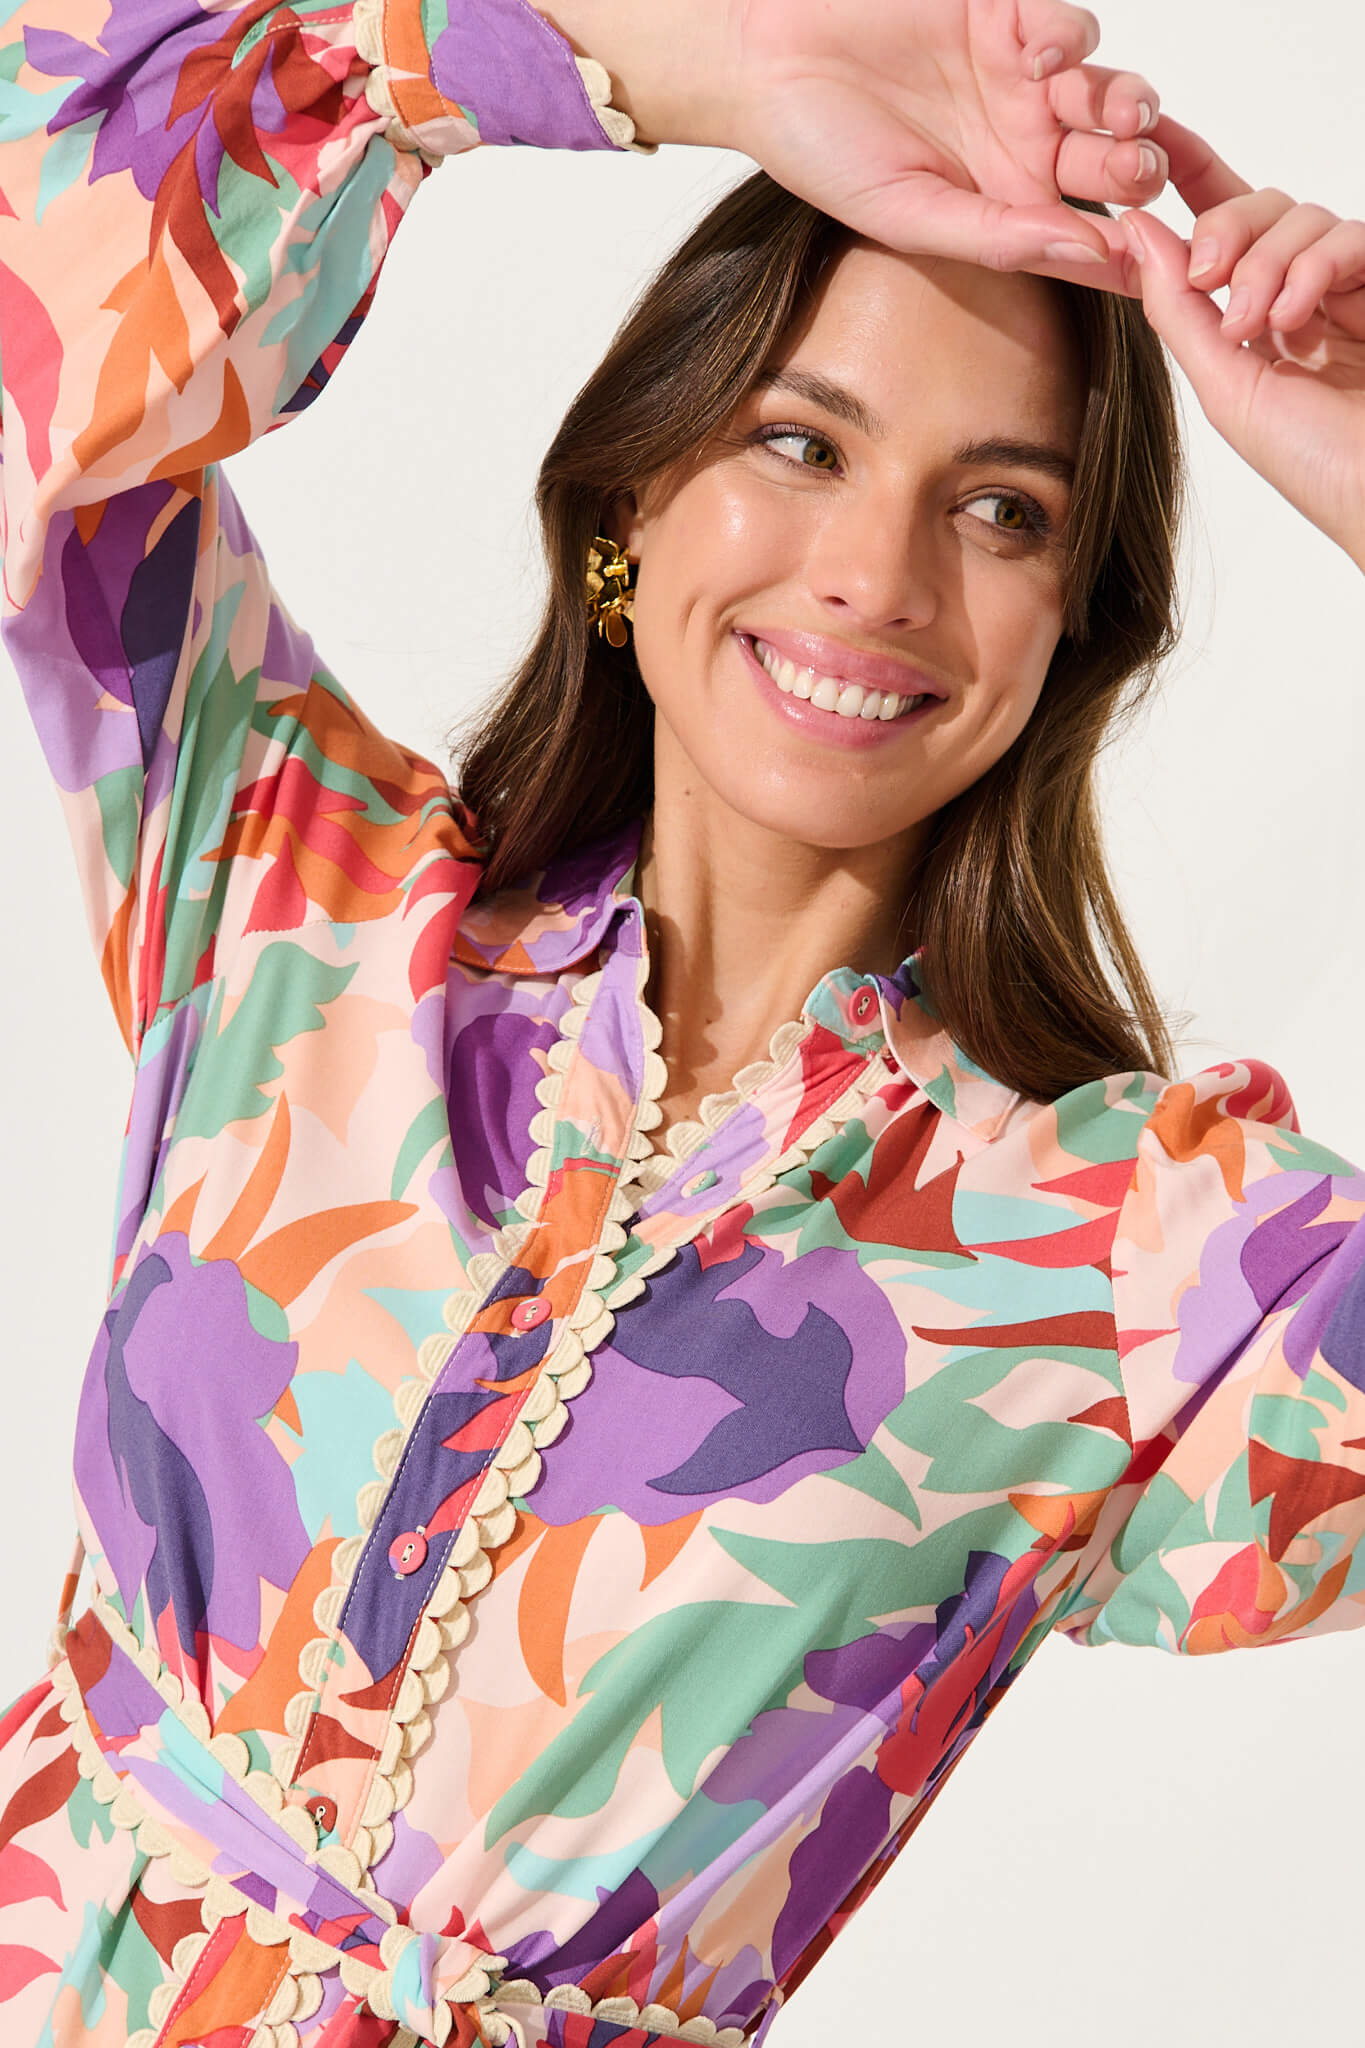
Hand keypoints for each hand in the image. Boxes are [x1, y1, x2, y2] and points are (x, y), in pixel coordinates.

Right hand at [548, 0, 1163, 295]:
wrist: (764, 63)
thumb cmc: (821, 150)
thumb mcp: (910, 216)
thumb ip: (1000, 238)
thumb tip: (1091, 260)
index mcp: (1004, 205)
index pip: (1084, 235)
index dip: (1125, 249)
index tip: (1154, 263)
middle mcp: (1024, 145)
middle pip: (1112, 163)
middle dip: (1136, 169)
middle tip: (1139, 172)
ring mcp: (1021, 79)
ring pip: (1108, 94)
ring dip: (1126, 104)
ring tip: (1118, 115)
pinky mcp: (1008, 14)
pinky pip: (1067, 27)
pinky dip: (1070, 41)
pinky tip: (1039, 56)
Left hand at [1120, 120, 1364, 570]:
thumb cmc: (1311, 463)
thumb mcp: (1223, 385)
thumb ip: (1178, 311)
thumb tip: (1135, 232)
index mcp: (1253, 321)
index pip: (1220, 231)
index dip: (1189, 177)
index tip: (1151, 142)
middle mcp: (1301, 295)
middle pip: (1258, 207)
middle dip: (1226, 231)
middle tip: (1211, 278)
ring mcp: (1348, 287)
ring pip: (1301, 216)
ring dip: (1267, 262)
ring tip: (1260, 324)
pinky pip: (1349, 235)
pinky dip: (1314, 265)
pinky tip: (1296, 315)